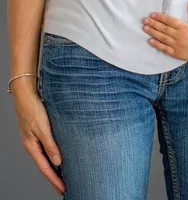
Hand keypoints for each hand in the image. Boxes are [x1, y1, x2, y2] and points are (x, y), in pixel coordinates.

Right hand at [11, 79, 64, 194]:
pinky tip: (61, 158)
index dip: (54, 180)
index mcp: (32, 146)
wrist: (26, 95)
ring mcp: (35, 140)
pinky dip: (54, 156)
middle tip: (65, 187)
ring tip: (65, 176)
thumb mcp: (43, 128)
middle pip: (45, 166)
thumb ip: (50, 145)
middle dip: (55, 178)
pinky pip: (47, 149)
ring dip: (55, 168)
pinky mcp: (40, 133)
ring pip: (46, 158)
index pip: (45, 168)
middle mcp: (33, 145)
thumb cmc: (33, 109)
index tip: (63, 189)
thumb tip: (58, 162)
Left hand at [143, 0, 187, 62]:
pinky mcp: (176, 53)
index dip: (160, 17)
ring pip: (162, 38)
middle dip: (153, 24)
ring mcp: (176, 45)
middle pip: (164, 28)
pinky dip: (157, 44)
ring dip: (153, 32)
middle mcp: (179, 36)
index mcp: (184, 27)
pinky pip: (164, 48)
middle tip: (145, 20)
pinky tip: (151, 40)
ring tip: (145, 28)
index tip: (152, 14)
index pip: (170, 21)